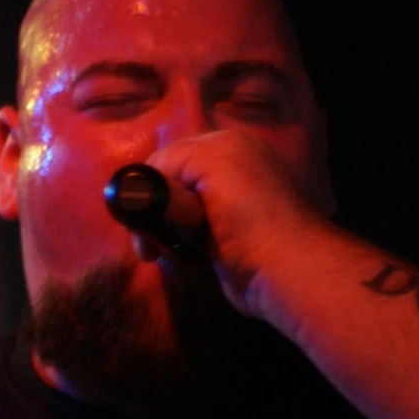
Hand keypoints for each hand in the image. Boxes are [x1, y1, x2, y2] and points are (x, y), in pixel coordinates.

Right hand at [139, 130, 333, 318]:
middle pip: (168, 190)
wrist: (284, 270)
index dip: (147, 183)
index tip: (135, 214)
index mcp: (225, 148)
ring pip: (173, 221)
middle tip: (148, 244)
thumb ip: (169, 165)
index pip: (168, 157)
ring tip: (167, 255)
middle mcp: (227, 175)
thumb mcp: (209, 164)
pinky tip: (189, 265)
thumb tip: (137, 189)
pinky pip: (187, 246)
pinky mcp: (225, 248)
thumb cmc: (247, 214)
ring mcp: (226, 214)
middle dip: (155, 215)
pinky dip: (182, 256)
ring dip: (167, 238)